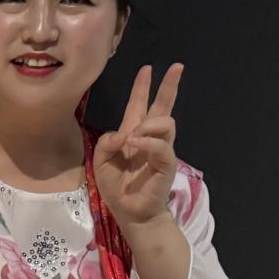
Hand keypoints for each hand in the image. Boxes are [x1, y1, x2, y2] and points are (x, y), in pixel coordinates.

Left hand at [92, 64, 181, 230]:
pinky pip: (162, 146)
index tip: (147, 69)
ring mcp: (160, 150)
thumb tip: (124, 134)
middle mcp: (149, 138)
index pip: (140, 106)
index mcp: (133, 134)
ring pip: (165, 122)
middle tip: (177, 67)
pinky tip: (134, 145)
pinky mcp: (166, 163)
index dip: (142, 88)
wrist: (130, 211)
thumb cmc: (116, 187)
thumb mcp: (101, 162)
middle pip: (163, 107)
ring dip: (148, 124)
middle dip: (169, 86)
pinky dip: (148, 142)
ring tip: (133, 138)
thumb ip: (106, 143)